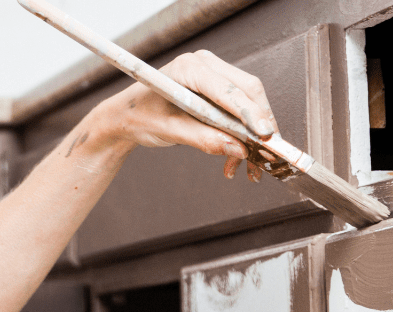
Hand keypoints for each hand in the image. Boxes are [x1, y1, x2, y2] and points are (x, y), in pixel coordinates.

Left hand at [103, 50, 279, 181]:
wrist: (126, 115)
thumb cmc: (140, 117)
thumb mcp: (169, 131)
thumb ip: (204, 139)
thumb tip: (239, 150)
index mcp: (189, 68)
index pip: (229, 90)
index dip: (251, 114)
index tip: (266, 136)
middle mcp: (205, 65)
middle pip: (248, 91)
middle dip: (260, 125)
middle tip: (266, 155)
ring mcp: (213, 74)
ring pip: (249, 101)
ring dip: (253, 134)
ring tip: (250, 166)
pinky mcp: (217, 88)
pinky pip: (240, 109)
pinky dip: (243, 134)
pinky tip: (236, 158)